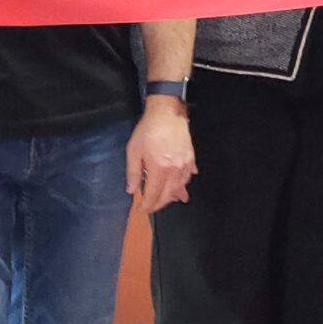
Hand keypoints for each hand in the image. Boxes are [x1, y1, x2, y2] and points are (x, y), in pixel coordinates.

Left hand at [127, 97, 195, 215]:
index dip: (147, 205)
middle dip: (160, 204)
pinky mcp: (190, 157)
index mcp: (159, 168)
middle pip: (169, 194)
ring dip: (174, 196)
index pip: (154, 194)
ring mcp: (184, 164)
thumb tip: (132, 189)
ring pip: (180, 186)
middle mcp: (174, 169)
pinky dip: (184, 183)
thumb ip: (133, 172)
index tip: (142, 210)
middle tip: (152, 208)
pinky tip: (182, 185)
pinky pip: (188, 175)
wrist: (167, 113)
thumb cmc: (148, 130)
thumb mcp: (133, 151)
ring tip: (169, 200)